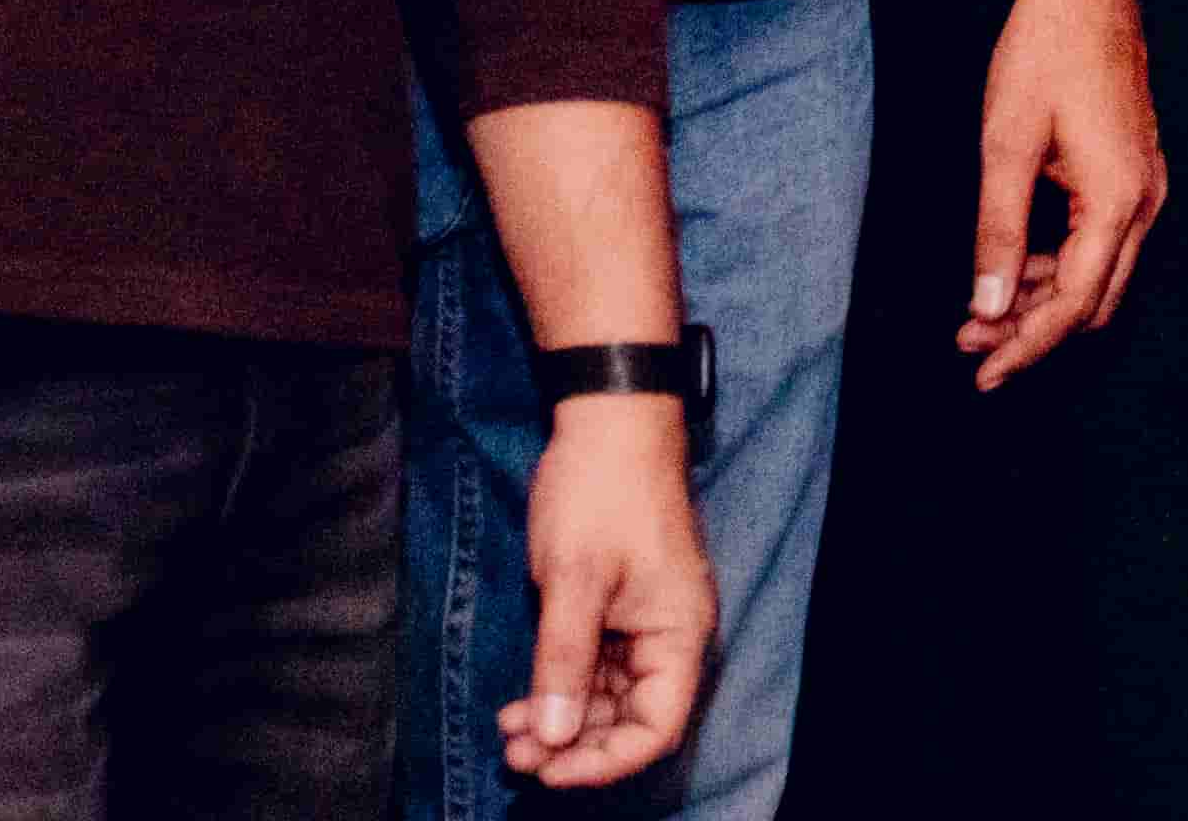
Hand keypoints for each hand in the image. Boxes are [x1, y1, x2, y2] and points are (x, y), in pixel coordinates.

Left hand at [500, 393, 716, 786]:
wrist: (607, 421)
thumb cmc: (601, 494)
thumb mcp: (574, 580)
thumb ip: (564, 662)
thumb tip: (553, 737)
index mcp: (679, 635)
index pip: (657, 728)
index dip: (605, 761)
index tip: (550, 767)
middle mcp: (669, 638)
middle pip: (631, 721)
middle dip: (573, 745)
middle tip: (513, 754)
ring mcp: (643, 623)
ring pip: (608, 699)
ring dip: (561, 721)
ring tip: (508, 733)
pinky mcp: (616, 609)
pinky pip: (593, 669)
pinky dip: (558, 689)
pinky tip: (518, 702)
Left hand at [965, 0, 1160, 384]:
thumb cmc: (1044, 53)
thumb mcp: (1006, 146)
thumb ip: (997, 234)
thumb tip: (987, 308)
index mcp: (1116, 200)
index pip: (1073, 304)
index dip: (1026, 346)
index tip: (982, 374)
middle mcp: (1142, 201)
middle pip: (1093, 301)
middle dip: (1033, 331)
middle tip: (970, 343)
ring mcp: (1143, 185)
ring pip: (1098, 275)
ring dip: (1043, 299)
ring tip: (980, 308)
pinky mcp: (1132, 170)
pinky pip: (1101, 242)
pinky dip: (1059, 264)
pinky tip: (1015, 262)